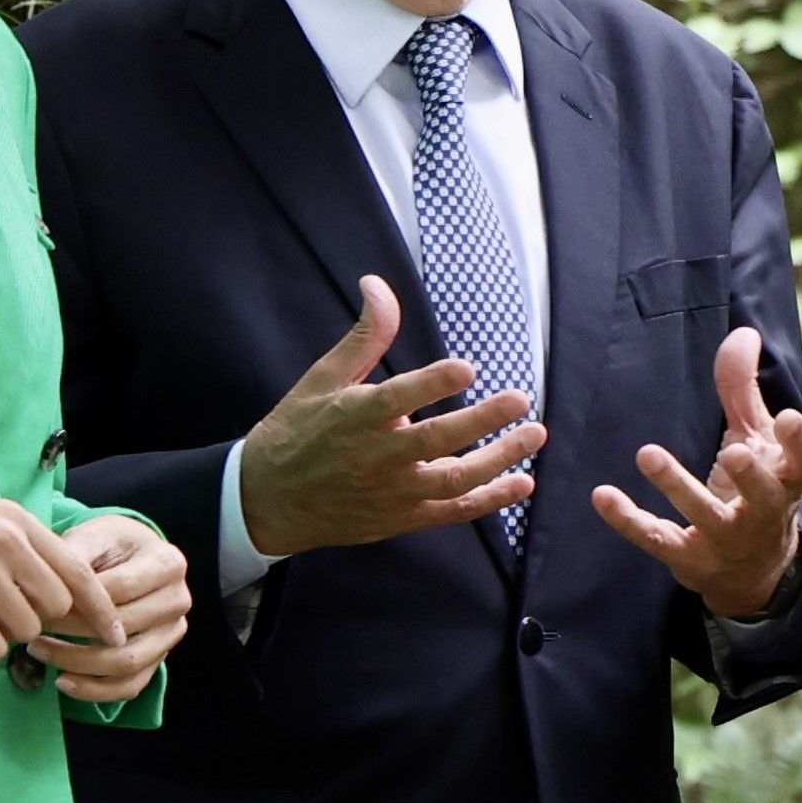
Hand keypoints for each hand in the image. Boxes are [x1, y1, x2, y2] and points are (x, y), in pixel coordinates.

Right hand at [0, 480, 125, 667]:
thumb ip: (17, 549)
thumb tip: (54, 596)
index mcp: (15, 521)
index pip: (79, 571)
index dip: (101, 609)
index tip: (114, 635)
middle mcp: (4, 542)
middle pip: (55, 608)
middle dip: (39, 625)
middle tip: (6, 622)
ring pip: (25, 630)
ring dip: (5, 636)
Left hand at [27, 516, 189, 703]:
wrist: (131, 558)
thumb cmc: (109, 545)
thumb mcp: (93, 536)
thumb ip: (75, 558)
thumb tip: (47, 589)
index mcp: (168, 564)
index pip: (119, 590)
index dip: (77, 600)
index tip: (39, 605)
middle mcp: (178, 601)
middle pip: (124, 629)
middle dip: (71, 633)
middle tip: (32, 630)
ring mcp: (172, 634)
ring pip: (127, 662)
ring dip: (77, 663)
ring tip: (39, 651)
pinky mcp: (159, 659)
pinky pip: (129, 686)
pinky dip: (94, 691)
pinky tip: (62, 681)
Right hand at [238, 275, 543, 555]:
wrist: (268, 501)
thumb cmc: (298, 430)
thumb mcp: (323, 378)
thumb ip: (365, 336)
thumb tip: (378, 283)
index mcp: (355, 416)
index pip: (399, 397)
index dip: (434, 383)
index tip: (467, 367)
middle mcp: (377, 457)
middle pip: (437, 440)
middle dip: (483, 420)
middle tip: (521, 399)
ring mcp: (392, 492)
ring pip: (454, 480)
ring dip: (499, 460)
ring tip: (534, 435)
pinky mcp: (402, 519)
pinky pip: (452, 512)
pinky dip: (490, 500)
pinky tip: (521, 482)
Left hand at [592, 328, 801, 617]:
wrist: (753, 571)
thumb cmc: (756, 488)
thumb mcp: (755, 439)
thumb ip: (744, 389)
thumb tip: (742, 333)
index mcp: (786, 478)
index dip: (799, 442)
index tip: (788, 418)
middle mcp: (763, 511)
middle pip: (763, 495)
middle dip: (750, 476)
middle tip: (735, 453)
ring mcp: (727, 538)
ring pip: (704, 514)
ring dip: (677, 485)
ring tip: (647, 454)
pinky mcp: (690, 557)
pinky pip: (657, 538)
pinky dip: (629, 520)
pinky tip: (603, 496)